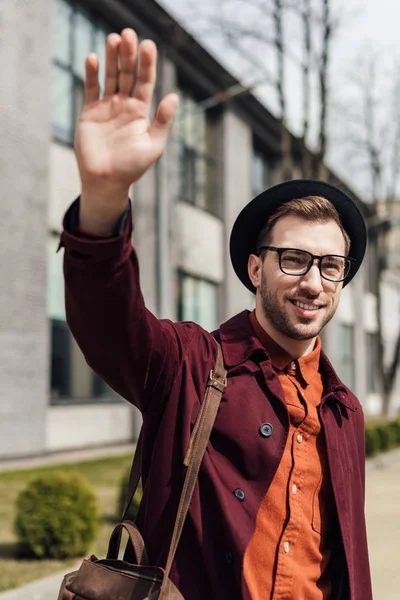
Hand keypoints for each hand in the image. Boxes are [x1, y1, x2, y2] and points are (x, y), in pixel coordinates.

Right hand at [75, 29, 177, 232]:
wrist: (106, 181)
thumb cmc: (132, 167)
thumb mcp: (153, 145)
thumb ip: (162, 121)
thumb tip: (173, 96)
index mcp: (141, 111)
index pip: (145, 81)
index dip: (147, 64)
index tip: (148, 45)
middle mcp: (125, 105)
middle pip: (127, 74)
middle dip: (129, 54)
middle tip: (129, 34)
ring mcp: (107, 107)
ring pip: (110, 77)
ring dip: (112, 58)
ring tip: (114, 38)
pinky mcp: (90, 112)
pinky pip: (91, 89)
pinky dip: (92, 74)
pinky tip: (95, 59)